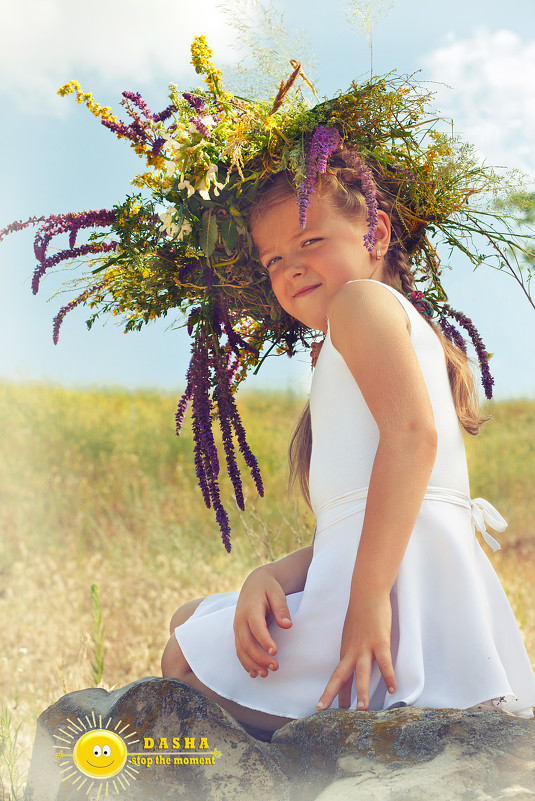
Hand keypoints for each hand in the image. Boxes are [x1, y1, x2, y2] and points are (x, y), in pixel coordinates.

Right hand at [233, 567, 292, 677]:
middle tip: (275, 667)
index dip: (264, 640)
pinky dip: (245, 662)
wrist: (254, 583)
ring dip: (252, 663)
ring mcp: (237, 627)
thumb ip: (281, 608)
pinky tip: (254, 673)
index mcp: (250, 608)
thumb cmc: (268, 588)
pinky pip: (239, 650)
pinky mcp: (238, 633)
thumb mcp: (277, 592)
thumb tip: (287, 625)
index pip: (256, 627)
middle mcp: (240, 619)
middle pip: (246, 642)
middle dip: (259, 657)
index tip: (275, 652)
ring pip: (241, 649)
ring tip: (266, 674)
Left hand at [316, 590, 395, 710]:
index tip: (326, 708)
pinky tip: (392, 689)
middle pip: (340, 676)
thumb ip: (353, 648)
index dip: (333, 693)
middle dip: (333, 695)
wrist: (366, 592)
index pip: (338, 676)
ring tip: (361, 711)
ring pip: (362, 673)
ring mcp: (366, 646)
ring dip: (361, 692)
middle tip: (325, 712)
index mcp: (346, 650)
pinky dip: (388, 676)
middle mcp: (352, 651)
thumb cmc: (360, 612)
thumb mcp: (351, 633)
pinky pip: (384, 662)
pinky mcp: (380, 641)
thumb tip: (355, 661)